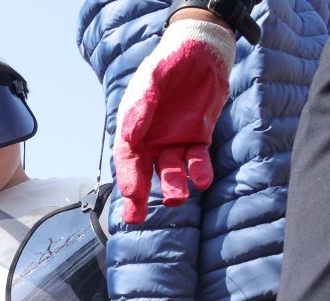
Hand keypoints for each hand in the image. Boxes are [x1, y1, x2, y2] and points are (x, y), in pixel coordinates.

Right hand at [114, 18, 234, 223]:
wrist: (200, 52)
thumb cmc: (168, 64)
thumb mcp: (151, 80)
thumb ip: (142, 107)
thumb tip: (131, 137)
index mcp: (133, 129)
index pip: (128, 158)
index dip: (128, 177)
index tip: (131, 193)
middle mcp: (151, 140)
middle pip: (143, 173)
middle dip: (138, 197)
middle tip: (135, 219)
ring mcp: (174, 141)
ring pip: (171, 170)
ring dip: (172, 185)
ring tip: (176, 199)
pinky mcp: (198, 138)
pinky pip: (198, 159)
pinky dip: (199, 171)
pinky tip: (201, 181)